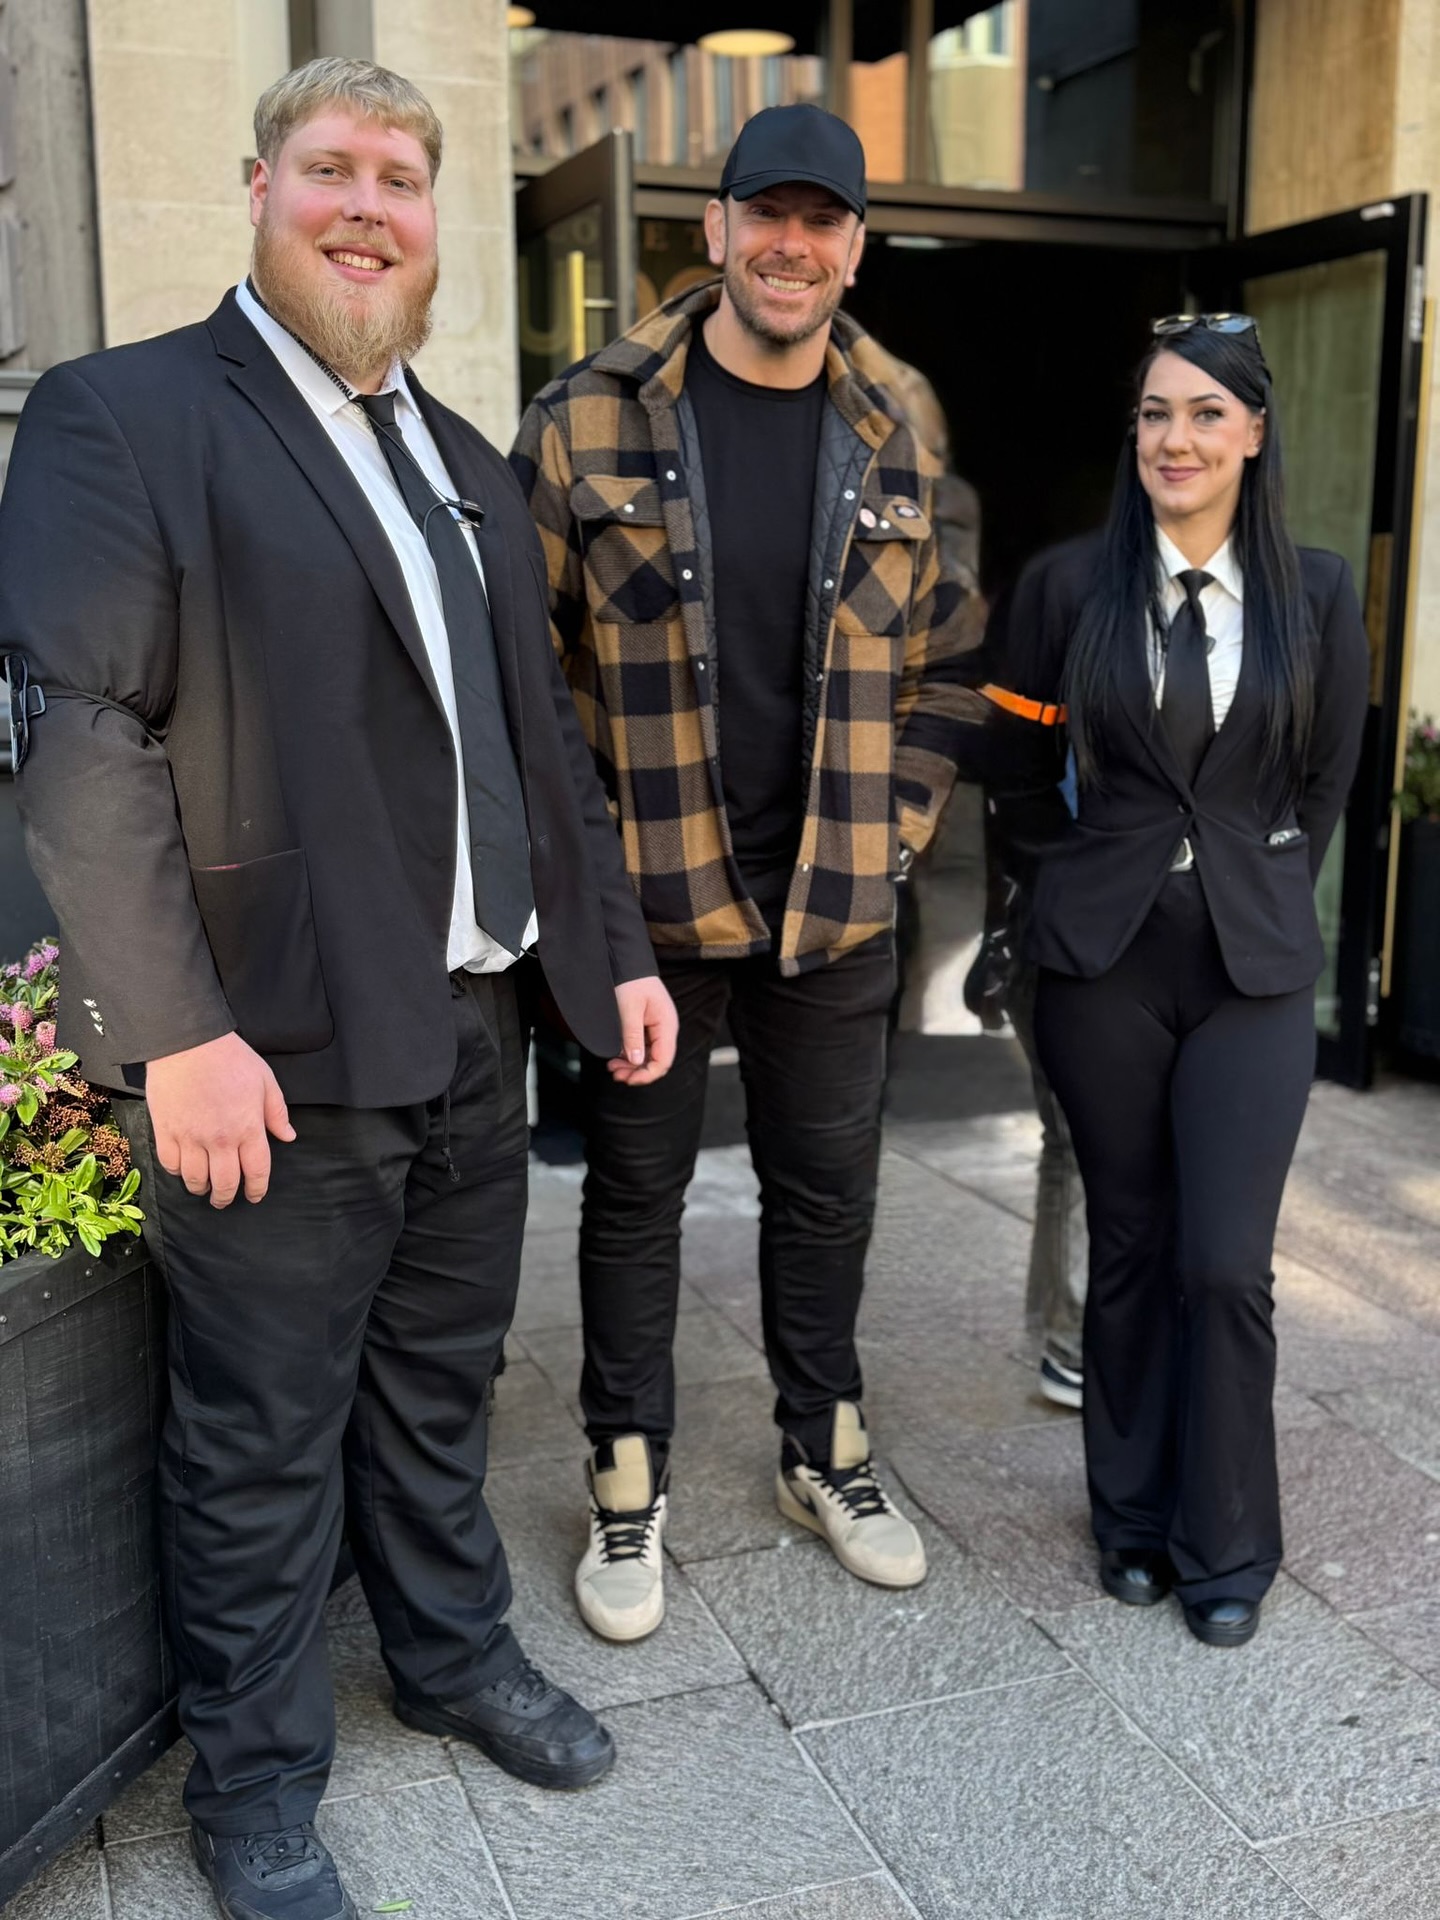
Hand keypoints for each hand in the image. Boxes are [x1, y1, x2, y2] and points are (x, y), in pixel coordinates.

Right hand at [146, 1031, 295, 1207]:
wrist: (186, 1043)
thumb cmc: (229, 1057)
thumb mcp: (265, 1080)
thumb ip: (277, 1112)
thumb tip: (287, 1136)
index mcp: (248, 1128)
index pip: (256, 1171)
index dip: (256, 1189)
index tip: (254, 1196)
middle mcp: (220, 1139)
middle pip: (225, 1183)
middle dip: (226, 1197)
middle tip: (225, 1200)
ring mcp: (191, 1137)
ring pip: (195, 1179)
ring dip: (201, 1188)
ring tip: (204, 1188)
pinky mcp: (166, 1132)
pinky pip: (170, 1164)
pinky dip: (177, 1172)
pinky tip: (183, 1170)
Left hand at [608, 974, 677, 1085]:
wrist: (626, 962)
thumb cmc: (630, 981)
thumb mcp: (629, 1009)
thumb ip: (633, 1036)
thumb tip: (636, 1061)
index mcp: (666, 1025)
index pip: (663, 1060)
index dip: (647, 1074)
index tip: (628, 1079)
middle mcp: (665, 1029)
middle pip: (656, 1061)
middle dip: (636, 1072)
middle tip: (615, 1074)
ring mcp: (656, 1029)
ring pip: (648, 1056)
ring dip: (631, 1066)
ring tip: (613, 1067)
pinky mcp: (647, 1027)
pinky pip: (642, 1048)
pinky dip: (629, 1055)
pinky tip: (616, 1057)